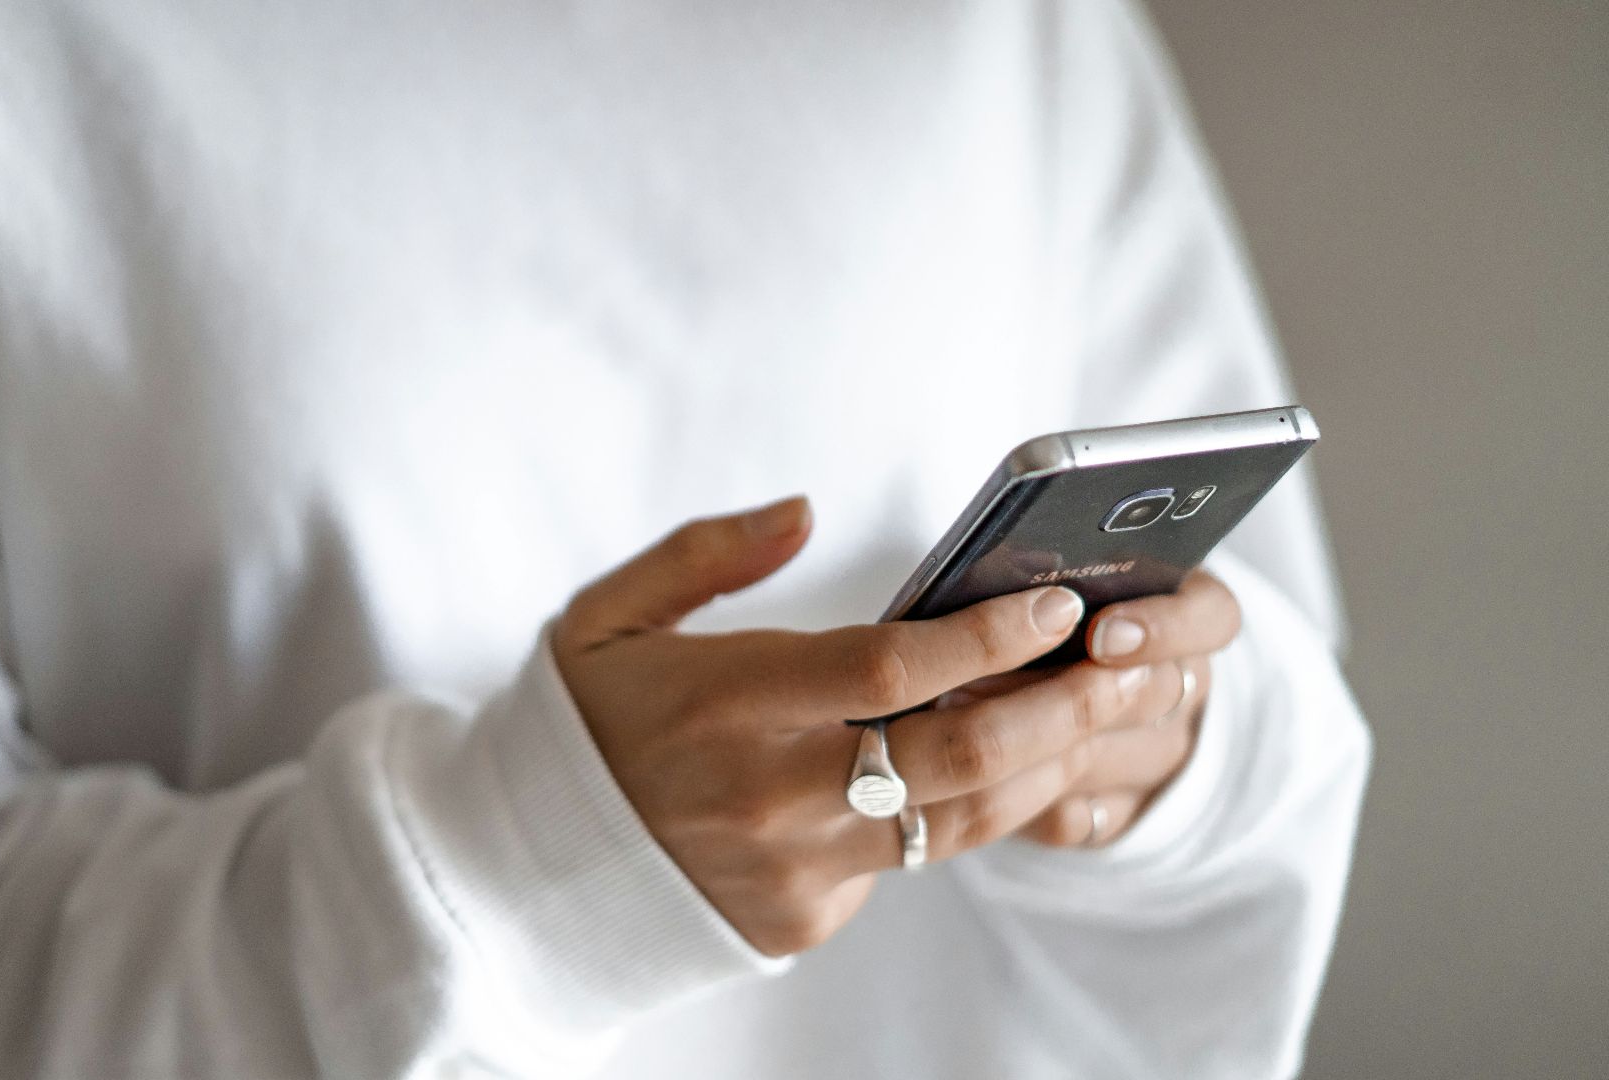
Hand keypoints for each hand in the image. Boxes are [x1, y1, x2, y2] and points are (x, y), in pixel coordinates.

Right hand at [552, 497, 1195, 955]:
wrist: (524, 873)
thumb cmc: (580, 725)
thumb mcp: (606, 617)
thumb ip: (704, 554)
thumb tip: (804, 511)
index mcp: (724, 702)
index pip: (886, 667)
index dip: (983, 632)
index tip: (1053, 600)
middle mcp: (769, 793)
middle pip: (955, 753)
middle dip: (1061, 704)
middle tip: (1127, 660)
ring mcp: (793, 868)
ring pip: (960, 820)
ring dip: (1045, 762)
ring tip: (1104, 707)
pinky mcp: (805, 919)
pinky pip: (909, 863)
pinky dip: (963, 813)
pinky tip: (1010, 765)